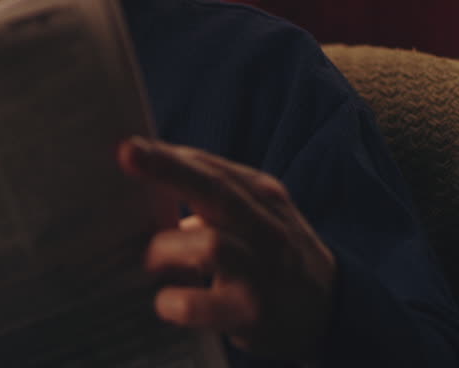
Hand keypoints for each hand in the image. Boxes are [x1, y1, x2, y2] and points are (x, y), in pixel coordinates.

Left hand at [117, 136, 335, 360]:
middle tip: (128, 155)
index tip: (129, 144)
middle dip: (169, 171)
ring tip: (152, 260)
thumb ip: (211, 193)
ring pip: (210, 245)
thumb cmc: (271, 251)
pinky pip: (202, 305)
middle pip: (216, 192)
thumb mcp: (256, 212)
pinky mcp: (252, 313)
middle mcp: (266, 228)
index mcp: (262, 196)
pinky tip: (166, 301)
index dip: (170, 156)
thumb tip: (144, 177)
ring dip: (167, 248)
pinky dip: (175, 300)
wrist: (331, 308)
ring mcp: (262, 271)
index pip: (212, 169)